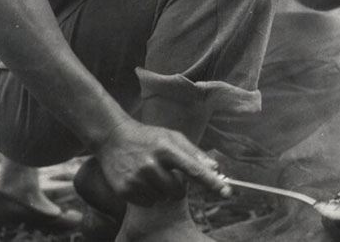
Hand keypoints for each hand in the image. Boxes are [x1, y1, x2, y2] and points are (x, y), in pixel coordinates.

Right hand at [92, 117, 230, 206]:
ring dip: (161, 189)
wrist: (113, 137)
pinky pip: (148, 202)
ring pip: (162, 198)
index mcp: (167, 149)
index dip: (212, 182)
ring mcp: (136, 178)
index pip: (194, 170)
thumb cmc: (149, 137)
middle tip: (166, 170)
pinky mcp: (124, 189)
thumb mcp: (172, 137)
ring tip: (150, 172)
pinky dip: (148, 195)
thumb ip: (194, 153)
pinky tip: (140, 179)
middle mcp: (151, 164)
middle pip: (178, 191)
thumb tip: (215, 168)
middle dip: (177, 185)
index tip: (227, 192)